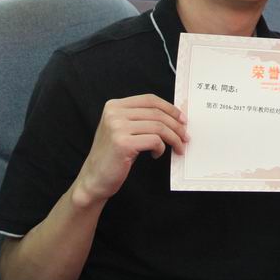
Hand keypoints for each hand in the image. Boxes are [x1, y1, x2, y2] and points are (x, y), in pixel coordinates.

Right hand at [72, 94, 187, 207]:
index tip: (183, 119)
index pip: (150, 99)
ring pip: (158, 126)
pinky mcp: (122, 143)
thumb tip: (176, 115)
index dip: (170, 108)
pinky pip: (154, 141)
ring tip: (178, 147)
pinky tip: (156, 154)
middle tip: (185, 136)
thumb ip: (143, 119)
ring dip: (173, 138)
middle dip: (176, 125)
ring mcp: (117, 127)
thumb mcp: (125, 130)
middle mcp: (114, 113)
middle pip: (156, 113)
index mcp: (114, 106)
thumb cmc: (113, 155)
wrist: (94, 179)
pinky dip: (161, 148)